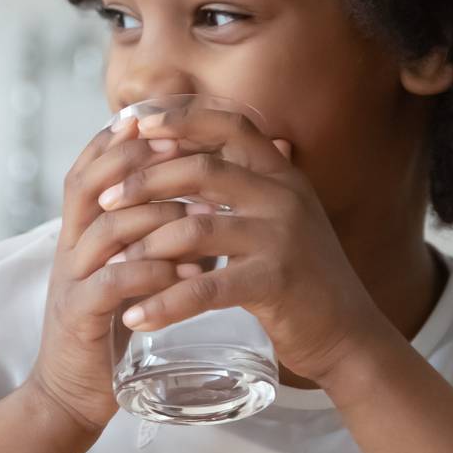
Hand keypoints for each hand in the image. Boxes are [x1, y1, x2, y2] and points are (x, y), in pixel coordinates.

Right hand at [23, 117, 211, 435]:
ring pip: (107, 230)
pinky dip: (152, 272)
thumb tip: (206, 202)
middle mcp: (68, 249)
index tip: (162, 117)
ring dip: (156, 216)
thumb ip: (152, 238)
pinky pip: (113, 284)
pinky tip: (189, 271)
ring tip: (205, 215)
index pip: (88, 169)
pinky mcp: (80, 318)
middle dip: (134, 161)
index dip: (119, 140)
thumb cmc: (111, 328)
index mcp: (79, 233)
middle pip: (87, 185)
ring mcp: (70, 282)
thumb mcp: (127, 272)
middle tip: (181, 148)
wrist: (72, 394)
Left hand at [95, 102, 387, 381]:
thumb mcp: (275, 219)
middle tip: (104, 200)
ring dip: (144, 245)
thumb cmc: (298, 278)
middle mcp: (285, 196)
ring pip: (195, 228)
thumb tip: (176, 159)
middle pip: (201, 169)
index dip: (179, 116)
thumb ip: (238, 188)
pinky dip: (165, 303)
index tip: (132, 121)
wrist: (349, 336)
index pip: (229, 123)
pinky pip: (206, 289)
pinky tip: (135, 316)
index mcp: (281, 175)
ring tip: (111, 262)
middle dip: (144, 181)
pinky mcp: (276, 282)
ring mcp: (283, 238)